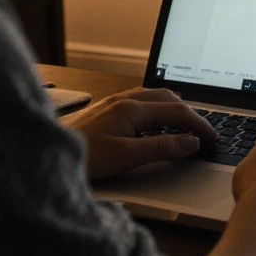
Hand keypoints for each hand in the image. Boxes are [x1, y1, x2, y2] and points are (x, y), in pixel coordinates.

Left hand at [61, 88, 218, 179]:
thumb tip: (190, 142)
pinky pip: (141, 101)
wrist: (43, 151)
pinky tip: (154, 121)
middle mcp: (125, 101)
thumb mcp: (125, 157)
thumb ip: (160, 149)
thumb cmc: (81, 155)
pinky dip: (158, 109)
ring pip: (154, 98)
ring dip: (174, 108)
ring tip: (186, 123)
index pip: (178, 112)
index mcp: (133, 109)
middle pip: (169, 99)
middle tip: (203, 131)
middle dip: (190, 113)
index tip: (212, 137)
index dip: (199, 124)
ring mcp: (114, 103)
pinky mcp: (106, 110)